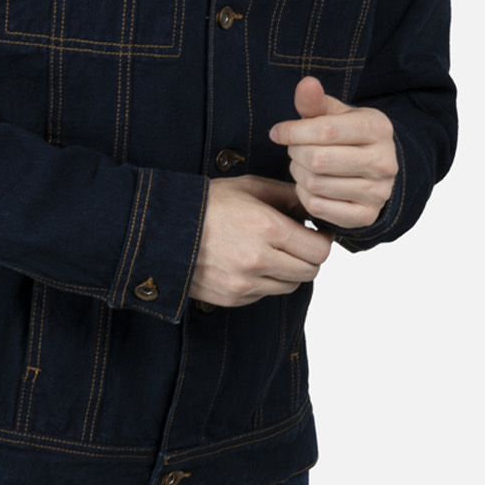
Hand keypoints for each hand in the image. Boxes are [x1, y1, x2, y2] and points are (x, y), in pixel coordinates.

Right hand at [190, 175, 332, 307]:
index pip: (319, 249)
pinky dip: (266, 281)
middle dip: (309, 256)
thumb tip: (312, 205)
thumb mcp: (248, 186)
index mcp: (267, 228)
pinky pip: (265, 294)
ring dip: (289, 270)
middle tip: (298, 242)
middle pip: (310, 271)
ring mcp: (245, 283)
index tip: (316, 232)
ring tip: (272, 252)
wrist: (163, 229)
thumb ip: (286, 195)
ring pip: (290, 286)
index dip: (322, 240)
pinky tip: (250, 262)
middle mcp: (259, 260)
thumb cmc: (206, 203)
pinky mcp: (233, 298)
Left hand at [268, 76, 397, 230]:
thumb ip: (315, 101)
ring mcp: (378, 192)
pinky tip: (308, 184)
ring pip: (315, 184)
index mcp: (378, 128)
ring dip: (298, 173)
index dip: (293, 131)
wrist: (374, 168)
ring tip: (301, 165)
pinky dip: (303, 195)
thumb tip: (307, 83)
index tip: (277, 132)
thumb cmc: (347, 135)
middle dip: (295, 153)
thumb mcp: (334, 113)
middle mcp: (384, 161)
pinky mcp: (366, 216)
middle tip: (293, 149)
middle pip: (318, 159)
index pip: (326, 130)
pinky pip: (317, 207)